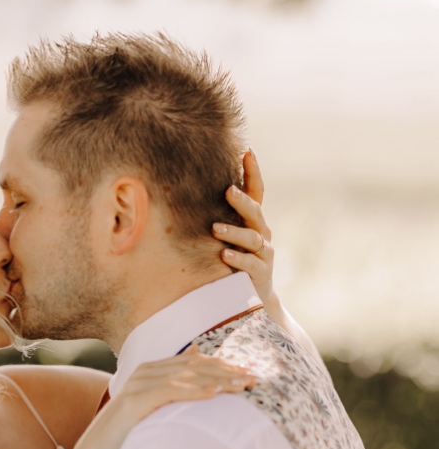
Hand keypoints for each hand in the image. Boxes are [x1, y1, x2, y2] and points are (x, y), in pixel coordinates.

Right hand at [73, 348, 254, 448]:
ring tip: (241, 387)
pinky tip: (215, 393)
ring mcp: (138, 385)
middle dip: (225, 371)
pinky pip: (170, 390)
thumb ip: (171, 386)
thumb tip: (196, 357)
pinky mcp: (134, 401)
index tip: (247, 373)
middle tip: (253, 379)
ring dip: (217, 380)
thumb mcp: (153, 407)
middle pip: (193, 365)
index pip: (193, 361)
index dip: (222, 364)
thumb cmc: (128, 433)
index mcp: (150, 371)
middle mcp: (144, 372)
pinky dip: (194, 390)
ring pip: (185, 375)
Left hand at [215, 149, 280, 318]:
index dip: (254, 172)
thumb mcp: (227, 238)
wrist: (255, 298)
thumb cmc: (233, 263)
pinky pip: (251, 263)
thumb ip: (215, 218)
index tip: (247, 151)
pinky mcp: (261, 272)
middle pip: (255, 212)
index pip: (257, 192)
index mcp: (253, 221)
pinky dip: (238, 259)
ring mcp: (264, 253)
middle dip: (242, 201)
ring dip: (233, 232)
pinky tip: (223, 255)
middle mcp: (262, 233)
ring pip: (253, 238)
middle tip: (228, 191)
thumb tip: (184, 195)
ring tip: (215, 229)